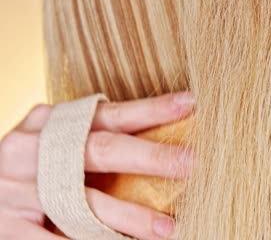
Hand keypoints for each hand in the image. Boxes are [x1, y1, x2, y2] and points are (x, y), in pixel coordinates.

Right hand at [0, 92, 194, 239]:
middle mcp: (32, 149)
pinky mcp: (10, 227)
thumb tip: (156, 139)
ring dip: (131, 217)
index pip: (109, 113)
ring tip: (167, 227)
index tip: (189, 104)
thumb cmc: (31, 164)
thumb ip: (89, 136)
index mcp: (48, 122)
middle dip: (152, 158)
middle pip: (104, 150)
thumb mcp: (53, 141)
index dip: (151, 110)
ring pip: (86, 204)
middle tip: (191, 164)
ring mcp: (18, 189)